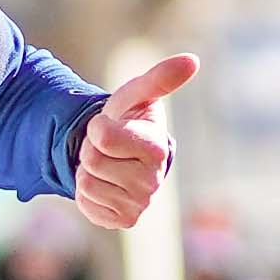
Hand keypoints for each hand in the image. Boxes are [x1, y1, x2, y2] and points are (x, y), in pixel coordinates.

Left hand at [72, 53, 198, 230]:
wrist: (122, 154)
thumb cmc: (129, 119)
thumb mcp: (137, 95)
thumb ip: (161, 78)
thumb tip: (193, 59)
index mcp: (158, 147)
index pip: (103, 136)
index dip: (99, 127)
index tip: (110, 125)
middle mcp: (154, 181)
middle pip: (92, 161)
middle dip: (92, 150)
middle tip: (107, 147)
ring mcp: (140, 203)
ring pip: (86, 182)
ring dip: (88, 170)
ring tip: (107, 163)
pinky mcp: (124, 220)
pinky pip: (87, 204)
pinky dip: (88, 192)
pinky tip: (105, 184)